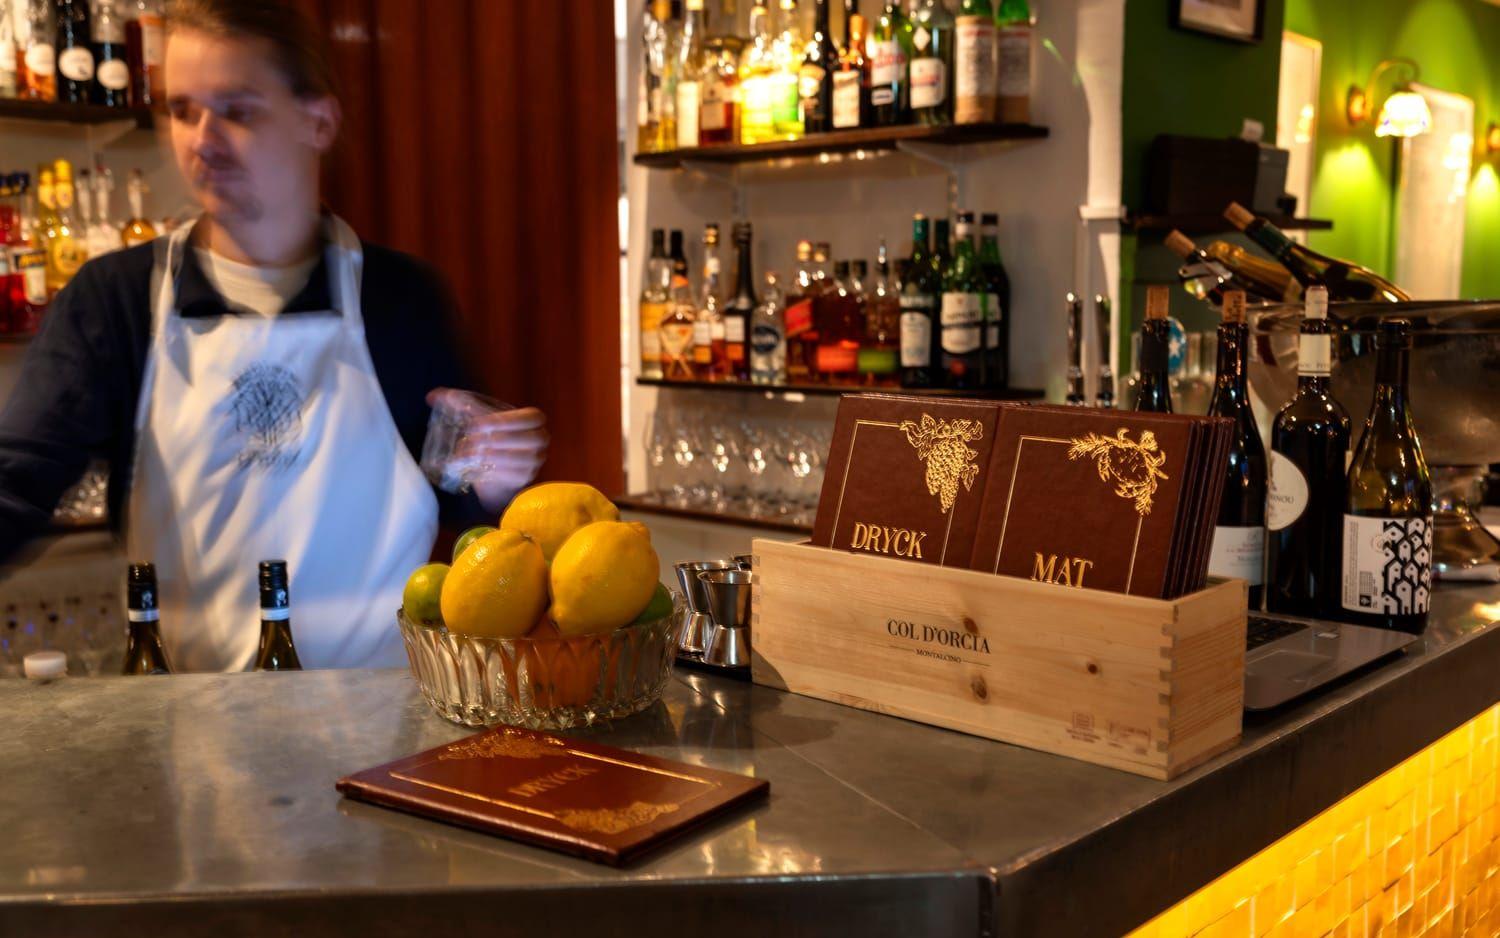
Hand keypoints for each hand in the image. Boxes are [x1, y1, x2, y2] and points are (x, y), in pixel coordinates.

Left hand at [425, 389, 548, 513]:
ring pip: (517, 458)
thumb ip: (459, 405)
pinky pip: (512, 474)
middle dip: (495, 439)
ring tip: (466, 455)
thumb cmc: (490, 436)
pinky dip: (492, 471)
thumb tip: (431, 396)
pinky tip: (476, 468)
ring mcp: (535, 461)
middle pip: (526, 439)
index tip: (477, 424)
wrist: (496, 469)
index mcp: (534, 420)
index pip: (531, 417)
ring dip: (490, 456)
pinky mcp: (524, 478)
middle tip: (469, 440)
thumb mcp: (479, 418)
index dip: (505, 421)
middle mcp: (540, 440)